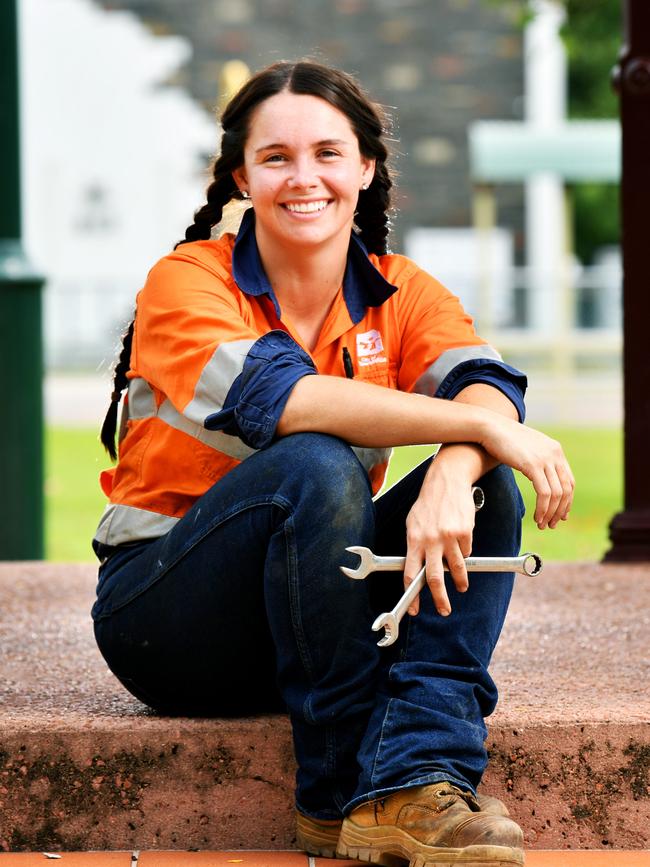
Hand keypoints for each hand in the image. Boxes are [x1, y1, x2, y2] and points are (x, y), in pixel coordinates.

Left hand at [403, 468, 477, 616]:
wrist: (446, 481)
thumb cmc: (427, 504)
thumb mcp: (413, 523)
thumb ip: (416, 546)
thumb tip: (418, 568)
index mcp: (414, 540)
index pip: (410, 573)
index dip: (411, 595)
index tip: (414, 608)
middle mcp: (430, 541)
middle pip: (434, 578)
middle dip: (440, 599)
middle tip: (444, 610)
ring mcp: (448, 537)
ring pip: (456, 568)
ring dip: (459, 581)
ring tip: (461, 587)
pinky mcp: (464, 532)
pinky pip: (466, 551)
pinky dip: (464, 552)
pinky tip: (461, 542)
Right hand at [480, 414, 574, 528]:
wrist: (489, 427)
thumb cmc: (502, 439)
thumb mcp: (526, 448)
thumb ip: (536, 459)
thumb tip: (537, 475)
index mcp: (555, 450)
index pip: (569, 481)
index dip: (567, 500)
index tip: (560, 514)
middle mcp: (554, 453)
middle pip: (566, 489)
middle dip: (560, 510)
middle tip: (552, 524)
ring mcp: (545, 458)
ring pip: (557, 494)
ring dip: (551, 513)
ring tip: (543, 524)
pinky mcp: (533, 465)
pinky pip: (544, 493)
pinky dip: (543, 509)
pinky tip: (537, 517)